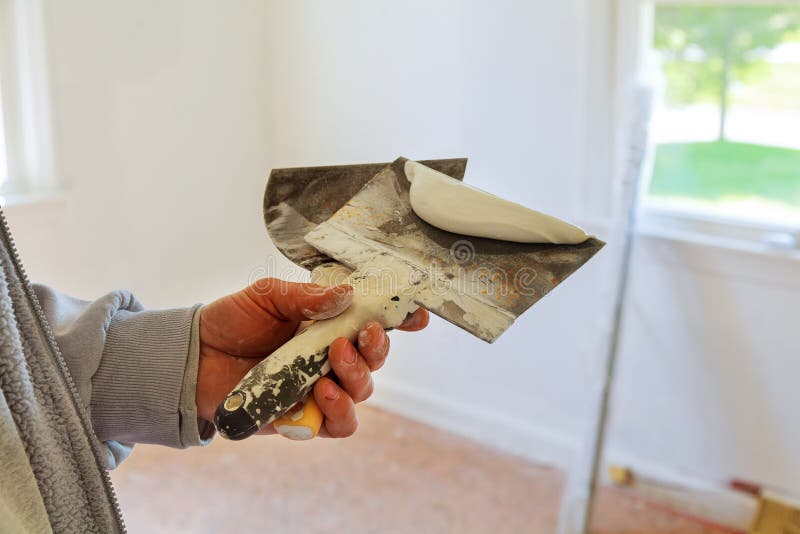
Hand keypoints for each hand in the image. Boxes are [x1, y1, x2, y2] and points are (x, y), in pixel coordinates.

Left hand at [196, 279, 428, 437]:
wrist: (189, 360)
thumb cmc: (230, 322)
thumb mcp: (267, 296)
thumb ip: (305, 297)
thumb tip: (347, 295)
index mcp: (326, 324)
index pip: (370, 323)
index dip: (399, 320)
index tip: (416, 316)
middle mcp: (328, 358)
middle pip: (374, 360)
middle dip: (377, 348)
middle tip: (360, 335)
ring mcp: (318, 389)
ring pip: (362, 392)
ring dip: (358, 376)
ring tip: (332, 363)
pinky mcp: (302, 418)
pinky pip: (339, 424)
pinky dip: (340, 411)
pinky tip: (323, 392)